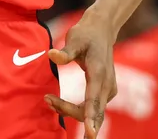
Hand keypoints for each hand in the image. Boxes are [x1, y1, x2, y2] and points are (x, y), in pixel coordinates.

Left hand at [44, 14, 117, 137]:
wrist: (102, 29)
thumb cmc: (86, 34)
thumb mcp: (75, 39)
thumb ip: (65, 51)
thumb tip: (51, 55)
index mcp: (100, 73)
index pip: (95, 99)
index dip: (92, 118)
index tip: (90, 133)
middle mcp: (107, 85)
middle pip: (93, 112)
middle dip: (71, 113)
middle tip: (49, 101)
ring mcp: (109, 90)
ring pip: (93, 112)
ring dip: (71, 111)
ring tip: (50, 100)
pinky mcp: (106, 92)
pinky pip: (93, 108)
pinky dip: (79, 110)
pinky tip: (60, 104)